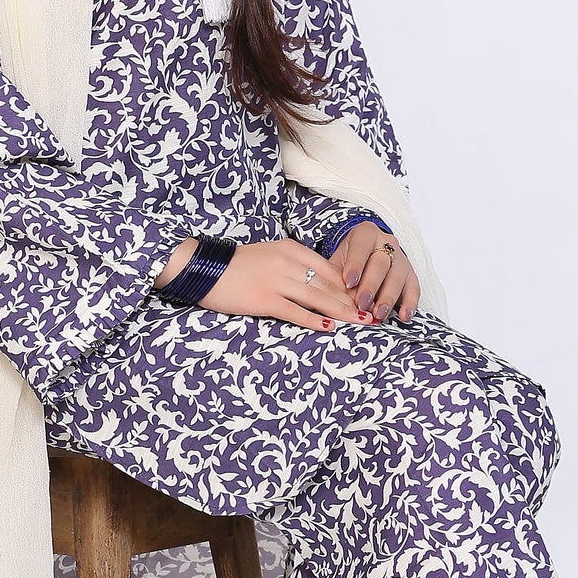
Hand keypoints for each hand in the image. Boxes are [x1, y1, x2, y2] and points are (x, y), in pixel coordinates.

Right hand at [156, 238, 364, 330]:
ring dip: (342, 312)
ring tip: (361, 322)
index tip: (366, 298)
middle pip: (329, 284)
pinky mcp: (264, 299)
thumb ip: (293, 264)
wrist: (204, 268)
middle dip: (354, 301)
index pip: (329, 268)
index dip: (350, 285)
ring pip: (318, 298)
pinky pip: (295, 311)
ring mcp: (277, 281)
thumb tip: (318, 282)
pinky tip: (329, 328)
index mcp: (290, 249)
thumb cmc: (237, 266)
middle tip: (373, 314)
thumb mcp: (269, 255)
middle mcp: (288, 263)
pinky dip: (314, 320)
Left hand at [330, 221, 419, 321]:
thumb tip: (332, 297)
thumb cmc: (347, 261)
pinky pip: (414, 289)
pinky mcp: (411, 275)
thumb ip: (335, 276)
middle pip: (380, 264)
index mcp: (365, 234)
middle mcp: (387, 242)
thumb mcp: (337, 262)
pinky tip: (403, 315)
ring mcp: (401, 258)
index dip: (355, 265)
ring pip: (397, 277)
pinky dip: (410, 303)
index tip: (349, 282)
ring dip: (387, 297)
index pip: (361, 247)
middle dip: (371, 286)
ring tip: (378, 314)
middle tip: (362, 304)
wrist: (364, 257)